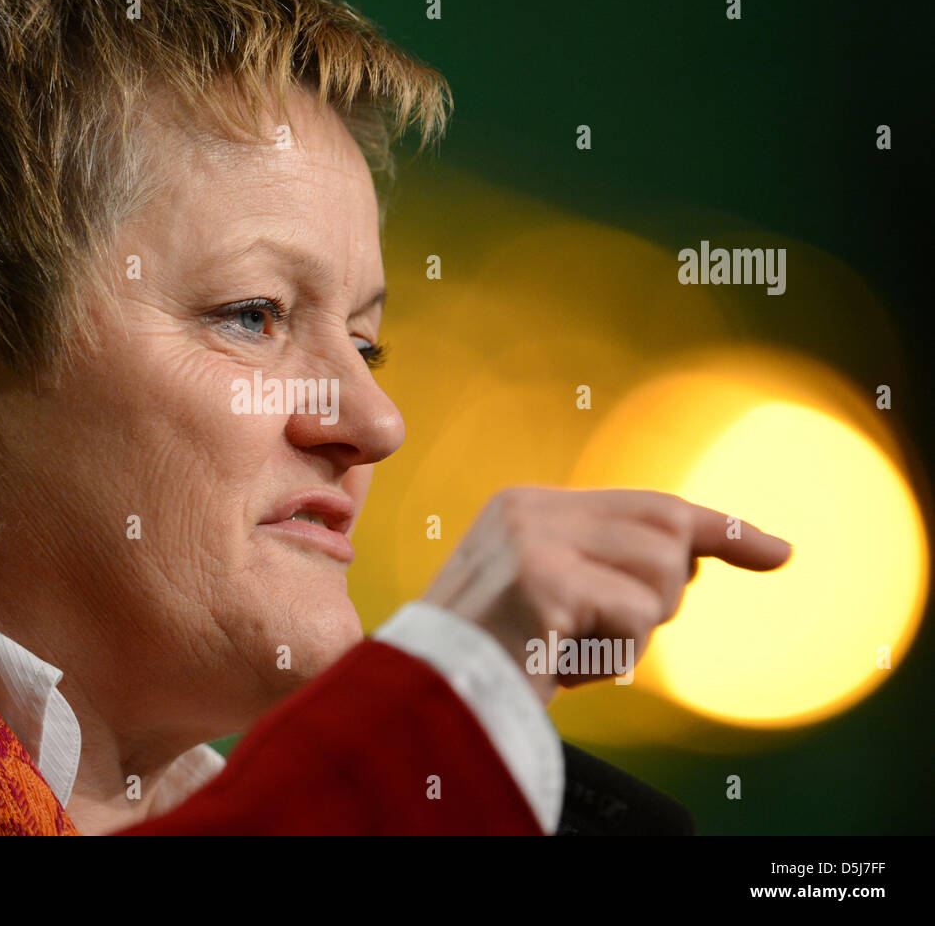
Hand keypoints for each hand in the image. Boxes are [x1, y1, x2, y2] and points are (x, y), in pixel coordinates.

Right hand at [421, 487, 791, 704]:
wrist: (425, 696)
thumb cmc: (492, 659)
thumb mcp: (554, 597)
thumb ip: (608, 566)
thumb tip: (703, 560)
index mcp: (528, 505)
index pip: (649, 505)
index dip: (720, 530)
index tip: (777, 551)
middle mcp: (530, 509)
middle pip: (667, 533)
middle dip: (664, 596)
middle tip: (605, 636)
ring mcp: (532, 540)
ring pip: (661, 573)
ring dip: (634, 633)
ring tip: (570, 652)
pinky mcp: (540, 579)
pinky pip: (633, 617)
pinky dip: (613, 658)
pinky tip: (561, 664)